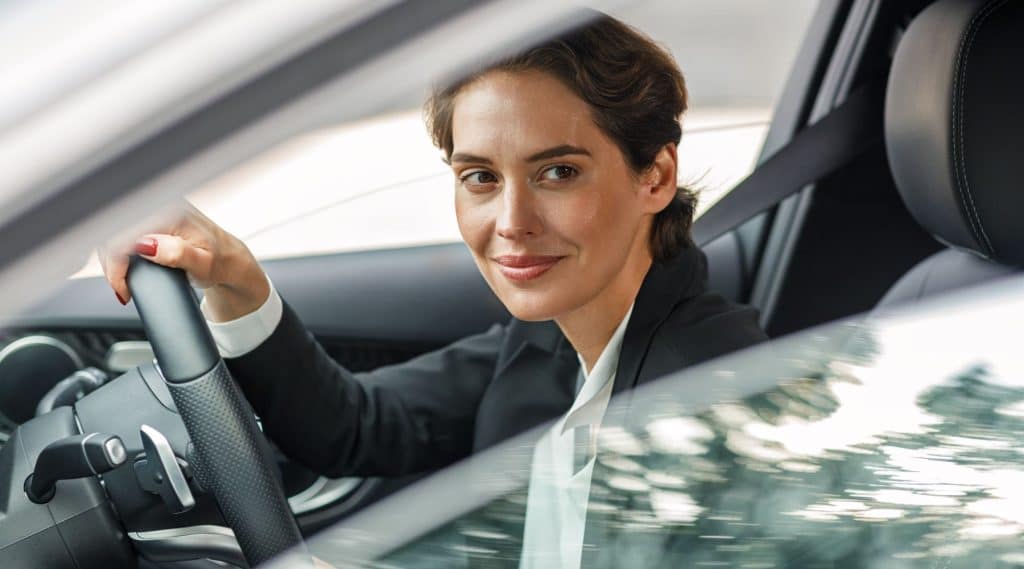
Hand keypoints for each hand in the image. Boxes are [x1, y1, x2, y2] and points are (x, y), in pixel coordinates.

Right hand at [99, 201, 269, 321]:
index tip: (122, 287)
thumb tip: (146, 245)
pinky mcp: (152, 215)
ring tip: (123, 280)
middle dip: (111, 262)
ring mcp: (156, 208)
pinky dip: (117, 250)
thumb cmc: (221, 262)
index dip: (116, 263)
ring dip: (111, 256)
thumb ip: (177, 254)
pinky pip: (122, 229)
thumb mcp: (204, 264)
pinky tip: (124, 266)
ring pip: (114, 229)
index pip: (125, 233)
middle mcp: (163, 205)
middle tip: (122, 287)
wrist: (231, 261)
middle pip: (114, 229)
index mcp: (173, 212)